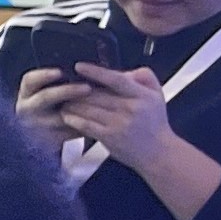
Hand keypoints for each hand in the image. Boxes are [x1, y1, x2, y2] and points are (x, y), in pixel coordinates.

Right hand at [11, 66, 89, 143]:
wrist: (45, 133)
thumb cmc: (54, 103)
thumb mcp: (52, 89)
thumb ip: (67, 78)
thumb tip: (92, 67)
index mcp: (27, 92)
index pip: (30, 80)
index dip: (43, 75)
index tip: (60, 72)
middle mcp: (26, 108)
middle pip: (44, 98)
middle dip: (66, 91)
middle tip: (87, 88)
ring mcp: (35, 125)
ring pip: (57, 118)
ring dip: (77, 112)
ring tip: (96, 108)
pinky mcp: (46, 140)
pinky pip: (65, 135)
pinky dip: (79, 128)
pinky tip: (93, 123)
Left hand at [47, 59, 174, 161]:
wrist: (158, 152)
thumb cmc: (154, 122)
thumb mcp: (157, 94)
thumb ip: (143, 77)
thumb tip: (123, 71)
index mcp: (141, 95)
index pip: (116, 80)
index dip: (96, 72)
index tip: (79, 66)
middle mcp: (130, 108)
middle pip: (97, 94)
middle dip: (77, 90)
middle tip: (63, 84)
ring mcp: (119, 124)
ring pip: (88, 109)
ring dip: (72, 104)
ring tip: (62, 100)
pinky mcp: (109, 138)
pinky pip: (86, 125)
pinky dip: (74, 119)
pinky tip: (66, 115)